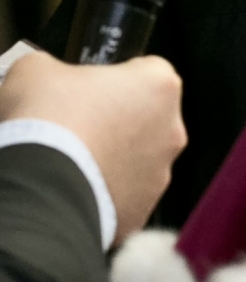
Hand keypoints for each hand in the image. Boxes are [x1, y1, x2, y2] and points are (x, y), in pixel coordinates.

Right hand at [0, 50, 185, 241]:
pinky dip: (103, 191)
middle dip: (116, 120)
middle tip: (76, 123)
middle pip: (146, 118)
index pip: (145, 71)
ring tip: (71, 158)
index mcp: (158, 85)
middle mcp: (171, 131)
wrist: (42, 185)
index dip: (115, 77)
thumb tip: (50, 79)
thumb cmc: (48, 120)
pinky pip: (124, 195)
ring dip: (111, 157)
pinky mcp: (142, 212)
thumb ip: (57, 69)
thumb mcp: (38, 70)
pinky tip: (75, 185)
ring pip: (137, 160)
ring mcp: (160, 175)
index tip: (91, 86)